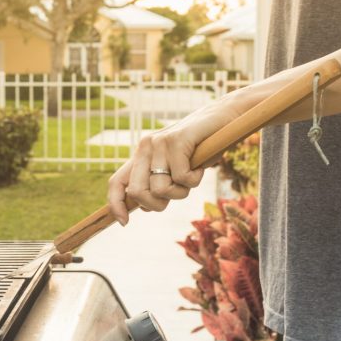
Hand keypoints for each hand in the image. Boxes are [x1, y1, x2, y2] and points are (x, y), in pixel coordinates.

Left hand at [107, 101, 240, 224]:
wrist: (224, 117)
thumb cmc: (201, 148)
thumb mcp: (175, 168)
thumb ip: (158, 184)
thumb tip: (144, 209)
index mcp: (141, 155)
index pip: (117, 182)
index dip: (116, 205)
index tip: (124, 222)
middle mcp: (145, 147)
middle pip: (138, 192)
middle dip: (157, 204)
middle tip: (177, 193)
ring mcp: (160, 143)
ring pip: (162, 189)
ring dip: (182, 191)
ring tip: (192, 174)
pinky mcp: (177, 140)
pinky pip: (182, 178)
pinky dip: (196, 179)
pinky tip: (201, 165)